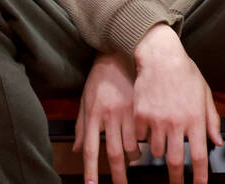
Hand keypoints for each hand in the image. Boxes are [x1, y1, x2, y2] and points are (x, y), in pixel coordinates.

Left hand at [74, 53, 139, 183]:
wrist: (121, 52)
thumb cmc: (101, 77)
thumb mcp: (86, 100)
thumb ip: (83, 127)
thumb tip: (78, 150)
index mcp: (95, 115)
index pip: (91, 149)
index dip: (90, 169)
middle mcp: (111, 116)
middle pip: (114, 152)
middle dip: (118, 173)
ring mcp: (129, 111)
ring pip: (133, 143)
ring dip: (134, 155)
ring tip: (135, 158)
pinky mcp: (144, 105)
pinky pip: (146, 129)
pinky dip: (146, 139)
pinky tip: (147, 141)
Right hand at [133, 25, 223, 183]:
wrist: (160, 56)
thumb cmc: (185, 73)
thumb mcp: (204, 93)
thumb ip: (212, 120)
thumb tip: (218, 142)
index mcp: (195, 118)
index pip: (200, 156)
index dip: (199, 176)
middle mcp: (177, 123)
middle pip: (175, 162)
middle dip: (176, 179)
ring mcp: (157, 121)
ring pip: (156, 151)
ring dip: (161, 151)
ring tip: (164, 137)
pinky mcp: (139, 117)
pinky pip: (140, 139)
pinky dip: (145, 138)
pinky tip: (149, 126)